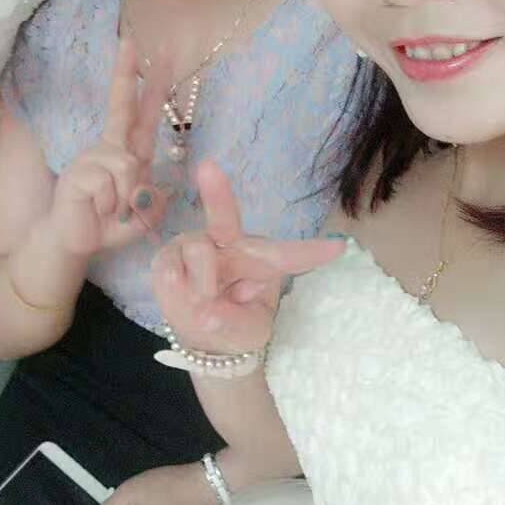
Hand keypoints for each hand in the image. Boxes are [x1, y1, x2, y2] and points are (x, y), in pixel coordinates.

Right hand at [44, 38, 168, 258]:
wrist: (75, 243)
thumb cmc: (107, 227)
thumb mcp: (144, 217)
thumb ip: (155, 201)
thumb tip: (149, 184)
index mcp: (128, 155)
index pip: (142, 117)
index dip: (151, 89)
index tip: (158, 57)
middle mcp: (110, 149)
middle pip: (122, 107)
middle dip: (127, 74)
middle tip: (130, 41)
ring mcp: (92, 158)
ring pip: (128, 166)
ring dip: (127, 197)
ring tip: (114, 212)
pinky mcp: (79, 173)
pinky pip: (110, 182)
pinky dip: (111, 204)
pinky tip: (98, 210)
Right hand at [152, 160, 343, 354]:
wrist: (205, 338)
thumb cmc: (236, 321)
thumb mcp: (251, 323)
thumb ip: (235, 313)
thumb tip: (210, 312)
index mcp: (257, 255)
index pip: (283, 255)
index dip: (308, 253)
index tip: (338, 247)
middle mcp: (225, 242)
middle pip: (224, 217)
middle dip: (217, 192)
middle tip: (208, 166)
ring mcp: (192, 246)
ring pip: (199, 254)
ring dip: (205, 287)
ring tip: (208, 304)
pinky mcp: (165, 260)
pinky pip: (174, 275)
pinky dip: (184, 297)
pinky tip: (189, 300)